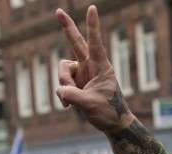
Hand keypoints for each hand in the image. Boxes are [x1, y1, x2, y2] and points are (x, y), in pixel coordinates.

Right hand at [55, 6, 134, 132]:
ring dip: (63, 85)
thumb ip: (73, 96)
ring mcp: (82, 74)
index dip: (92, 26)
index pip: (95, 43)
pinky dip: (62, 95)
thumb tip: (60, 90)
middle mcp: (91, 66)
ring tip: (72, 100)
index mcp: (101, 66)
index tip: (92, 8)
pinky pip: (62, 84)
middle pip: (76, 43)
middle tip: (58, 11)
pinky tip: (68, 106)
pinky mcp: (76, 84)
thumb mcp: (90, 105)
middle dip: (67, 27)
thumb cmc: (109, 112)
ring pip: (63, 71)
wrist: (113, 124)